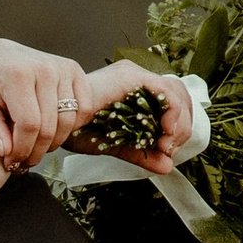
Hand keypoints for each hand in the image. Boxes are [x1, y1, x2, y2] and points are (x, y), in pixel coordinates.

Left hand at [0, 39, 98, 167]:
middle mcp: (44, 69)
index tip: (11, 161)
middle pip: (49, 126)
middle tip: (24, 161)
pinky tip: (54, 131)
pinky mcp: (76, 70)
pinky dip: (72, 126)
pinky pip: (84, 109)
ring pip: (68, 121)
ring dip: (54, 143)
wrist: (0, 56)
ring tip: (36, 148)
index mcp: (18, 75)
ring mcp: (63, 68)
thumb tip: (6, 152)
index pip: (29, 124)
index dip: (22, 149)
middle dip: (36, 151)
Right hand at [77, 61, 198, 171]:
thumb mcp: (119, 145)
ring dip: (179, 123)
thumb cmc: (78, 130)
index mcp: (134, 91)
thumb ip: (143, 154)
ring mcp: (135, 75)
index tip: (167, 150)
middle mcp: (137, 79)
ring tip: (165, 143)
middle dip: (183, 126)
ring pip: (177, 92)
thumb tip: (167, 167)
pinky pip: (166, 91)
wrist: (59, 125)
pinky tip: (164, 131)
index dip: (179, 127)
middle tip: (169, 148)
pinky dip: (172, 113)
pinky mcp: (132, 76)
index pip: (171, 103)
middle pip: (179, 95)